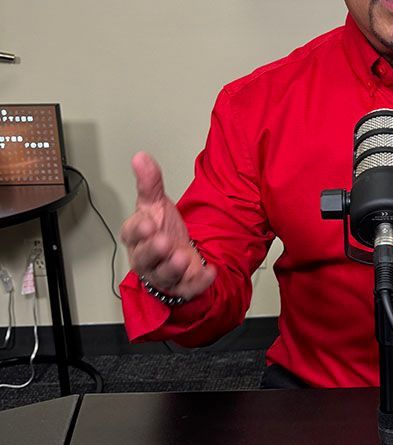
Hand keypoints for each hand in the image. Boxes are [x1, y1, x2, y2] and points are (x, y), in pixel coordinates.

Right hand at [120, 152, 215, 301]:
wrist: (180, 253)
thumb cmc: (162, 230)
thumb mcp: (155, 204)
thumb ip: (149, 183)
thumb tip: (140, 157)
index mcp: (137, 238)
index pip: (130, 234)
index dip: (137, 230)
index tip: (147, 223)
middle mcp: (147, 259)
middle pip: (144, 258)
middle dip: (153, 251)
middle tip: (164, 241)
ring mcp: (164, 274)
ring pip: (164, 275)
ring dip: (172, 267)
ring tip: (182, 256)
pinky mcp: (182, 286)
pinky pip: (188, 288)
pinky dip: (198, 281)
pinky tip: (209, 271)